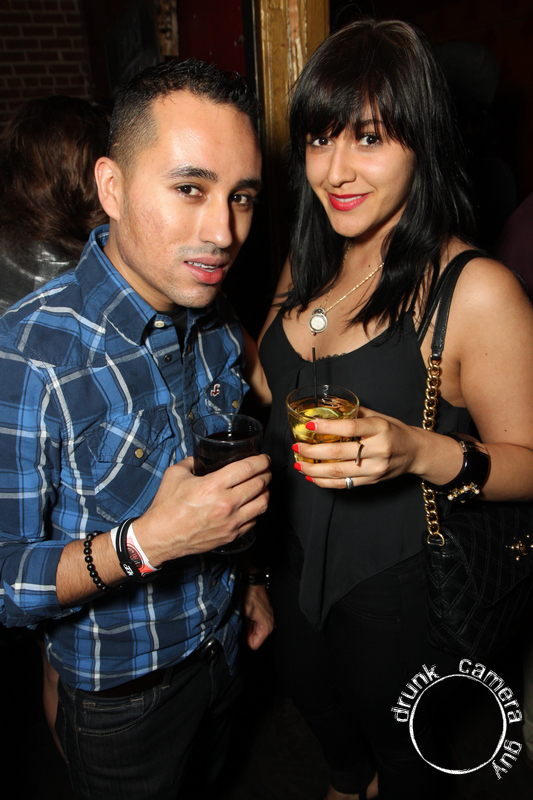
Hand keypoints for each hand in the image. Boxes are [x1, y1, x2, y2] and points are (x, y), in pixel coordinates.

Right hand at [134, 455, 270, 563]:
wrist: (161, 536)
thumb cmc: (166, 507)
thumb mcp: (175, 474)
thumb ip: (191, 462)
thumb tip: (200, 457)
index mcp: (213, 486)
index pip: (248, 468)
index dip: (261, 461)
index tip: (264, 458)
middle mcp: (226, 504)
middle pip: (259, 484)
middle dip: (266, 473)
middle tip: (265, 470)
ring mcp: (231, 522)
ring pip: (262, 504)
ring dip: (266, 492)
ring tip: (262, 487)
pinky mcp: (231, 535)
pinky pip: (253, 521)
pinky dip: (256, 511)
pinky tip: (252, 505)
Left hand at [242, 584, 274, 649]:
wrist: (253, 582)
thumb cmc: (249, 593)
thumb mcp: (242, 611)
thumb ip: (241, 627)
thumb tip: (235, 637)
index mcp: (267, 626)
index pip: (254, 645)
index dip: (245, 638)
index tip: (242, 627)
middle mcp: (270, 625)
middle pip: (254, 639)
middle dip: (246, 632)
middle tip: (244, 619)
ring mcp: (268, 620)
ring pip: (254, 632)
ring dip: (247, 626)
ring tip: (246, 615)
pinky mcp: (265, 616)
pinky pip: (256, 625)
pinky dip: (250, 622)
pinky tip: (248, 613)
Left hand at [292, 407, 420, 488]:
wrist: (416, 452)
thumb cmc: (395, 431)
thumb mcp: (379, 417)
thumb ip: (355, 414)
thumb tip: (328, 411)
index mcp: (380, 428)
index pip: (349, 428)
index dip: (327, 427)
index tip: (309, 425)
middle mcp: (378, 449)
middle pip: (339, 453)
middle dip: (312, 452)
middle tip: (297, 447)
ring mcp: (375, 468)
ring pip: (338, 472)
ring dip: (314, 470)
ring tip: (299, 465)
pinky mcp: (372, 481)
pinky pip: (344, 484)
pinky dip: (325, 482)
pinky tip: (312, 477)